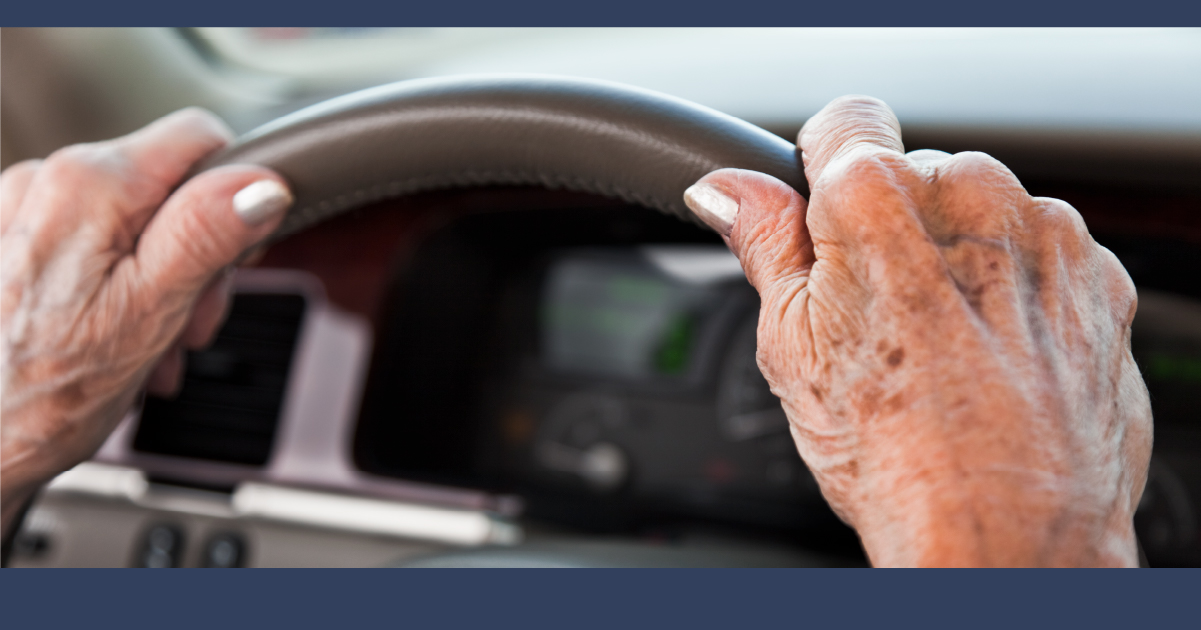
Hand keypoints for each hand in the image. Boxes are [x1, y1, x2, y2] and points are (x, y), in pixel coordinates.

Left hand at [1, 109, 291, 534]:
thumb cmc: (38, 397)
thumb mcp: (148, 314)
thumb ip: (206, 235)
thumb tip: (261, 184)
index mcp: (89, 184)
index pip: (202, 138)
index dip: (236, 198)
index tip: (233, 260)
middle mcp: (45, 180)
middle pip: (170, 186)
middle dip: (196, 258)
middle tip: (186, 325)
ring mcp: (20, 211)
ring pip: (135, 220)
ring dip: (159, 284)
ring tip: (146, 347)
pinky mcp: (10, 243)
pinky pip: (91, 244)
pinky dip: (115, 289)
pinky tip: (112, 339)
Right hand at [683, 96, 1152, 566]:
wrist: (1007, 536)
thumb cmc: (896, 455)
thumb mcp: (789, 346)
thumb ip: (761, 243)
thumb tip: (725, 189)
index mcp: (880, 200)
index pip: (844, 119)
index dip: (822, 171)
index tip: (824, 217)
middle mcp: (974, 196)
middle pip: (916, 174)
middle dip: (893, 227)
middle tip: (877, 315)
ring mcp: (1046, 236)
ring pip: (982, 214)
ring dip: (959, 257)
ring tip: (939, 347)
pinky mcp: (1097, 277)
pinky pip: (1042, 254)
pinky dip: (1018, 289)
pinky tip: (991, 357)